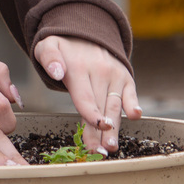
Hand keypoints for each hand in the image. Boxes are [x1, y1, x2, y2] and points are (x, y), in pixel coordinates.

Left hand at [34, 35, 141, 154]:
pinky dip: (134, 104)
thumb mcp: (47, 46)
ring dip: (115, 127)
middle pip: (100, 106)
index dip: (90, 115)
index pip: (85, 96)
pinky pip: (130, 92)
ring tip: (112, 146)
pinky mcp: (125, 77)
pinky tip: (136, 115)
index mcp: (78, 67)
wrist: (84, 32)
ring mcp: (114, 74)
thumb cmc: (62, 48)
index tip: (94, 128)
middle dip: (100, 131)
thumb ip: (49, 58)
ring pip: (114, 105)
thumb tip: (56, 72)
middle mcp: (99, 71)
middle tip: (100, 152)